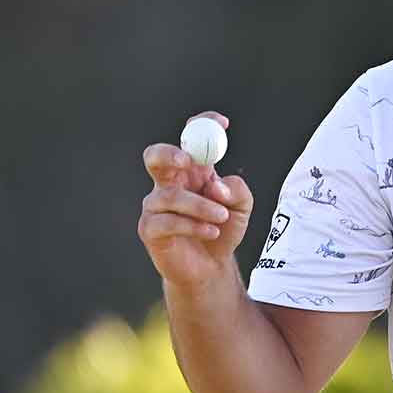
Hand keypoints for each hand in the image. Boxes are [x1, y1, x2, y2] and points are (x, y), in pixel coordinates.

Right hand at [138, 110, 253, 286]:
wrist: (211, 268)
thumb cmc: (223, 230)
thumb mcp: (243, 207)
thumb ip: (238, 190)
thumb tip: (216, 184)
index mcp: (192, 170)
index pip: (190, 138)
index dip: (203, 125)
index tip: (222, 124)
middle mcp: (169, 183)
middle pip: (155, 155)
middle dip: (169, 153)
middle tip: (188, 161)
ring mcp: (156, 206)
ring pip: (169, 195)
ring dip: (200, 205)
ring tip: (222, 217)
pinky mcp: (150, 229)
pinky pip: (165, 221)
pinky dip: (192, 225)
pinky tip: (210, 231)